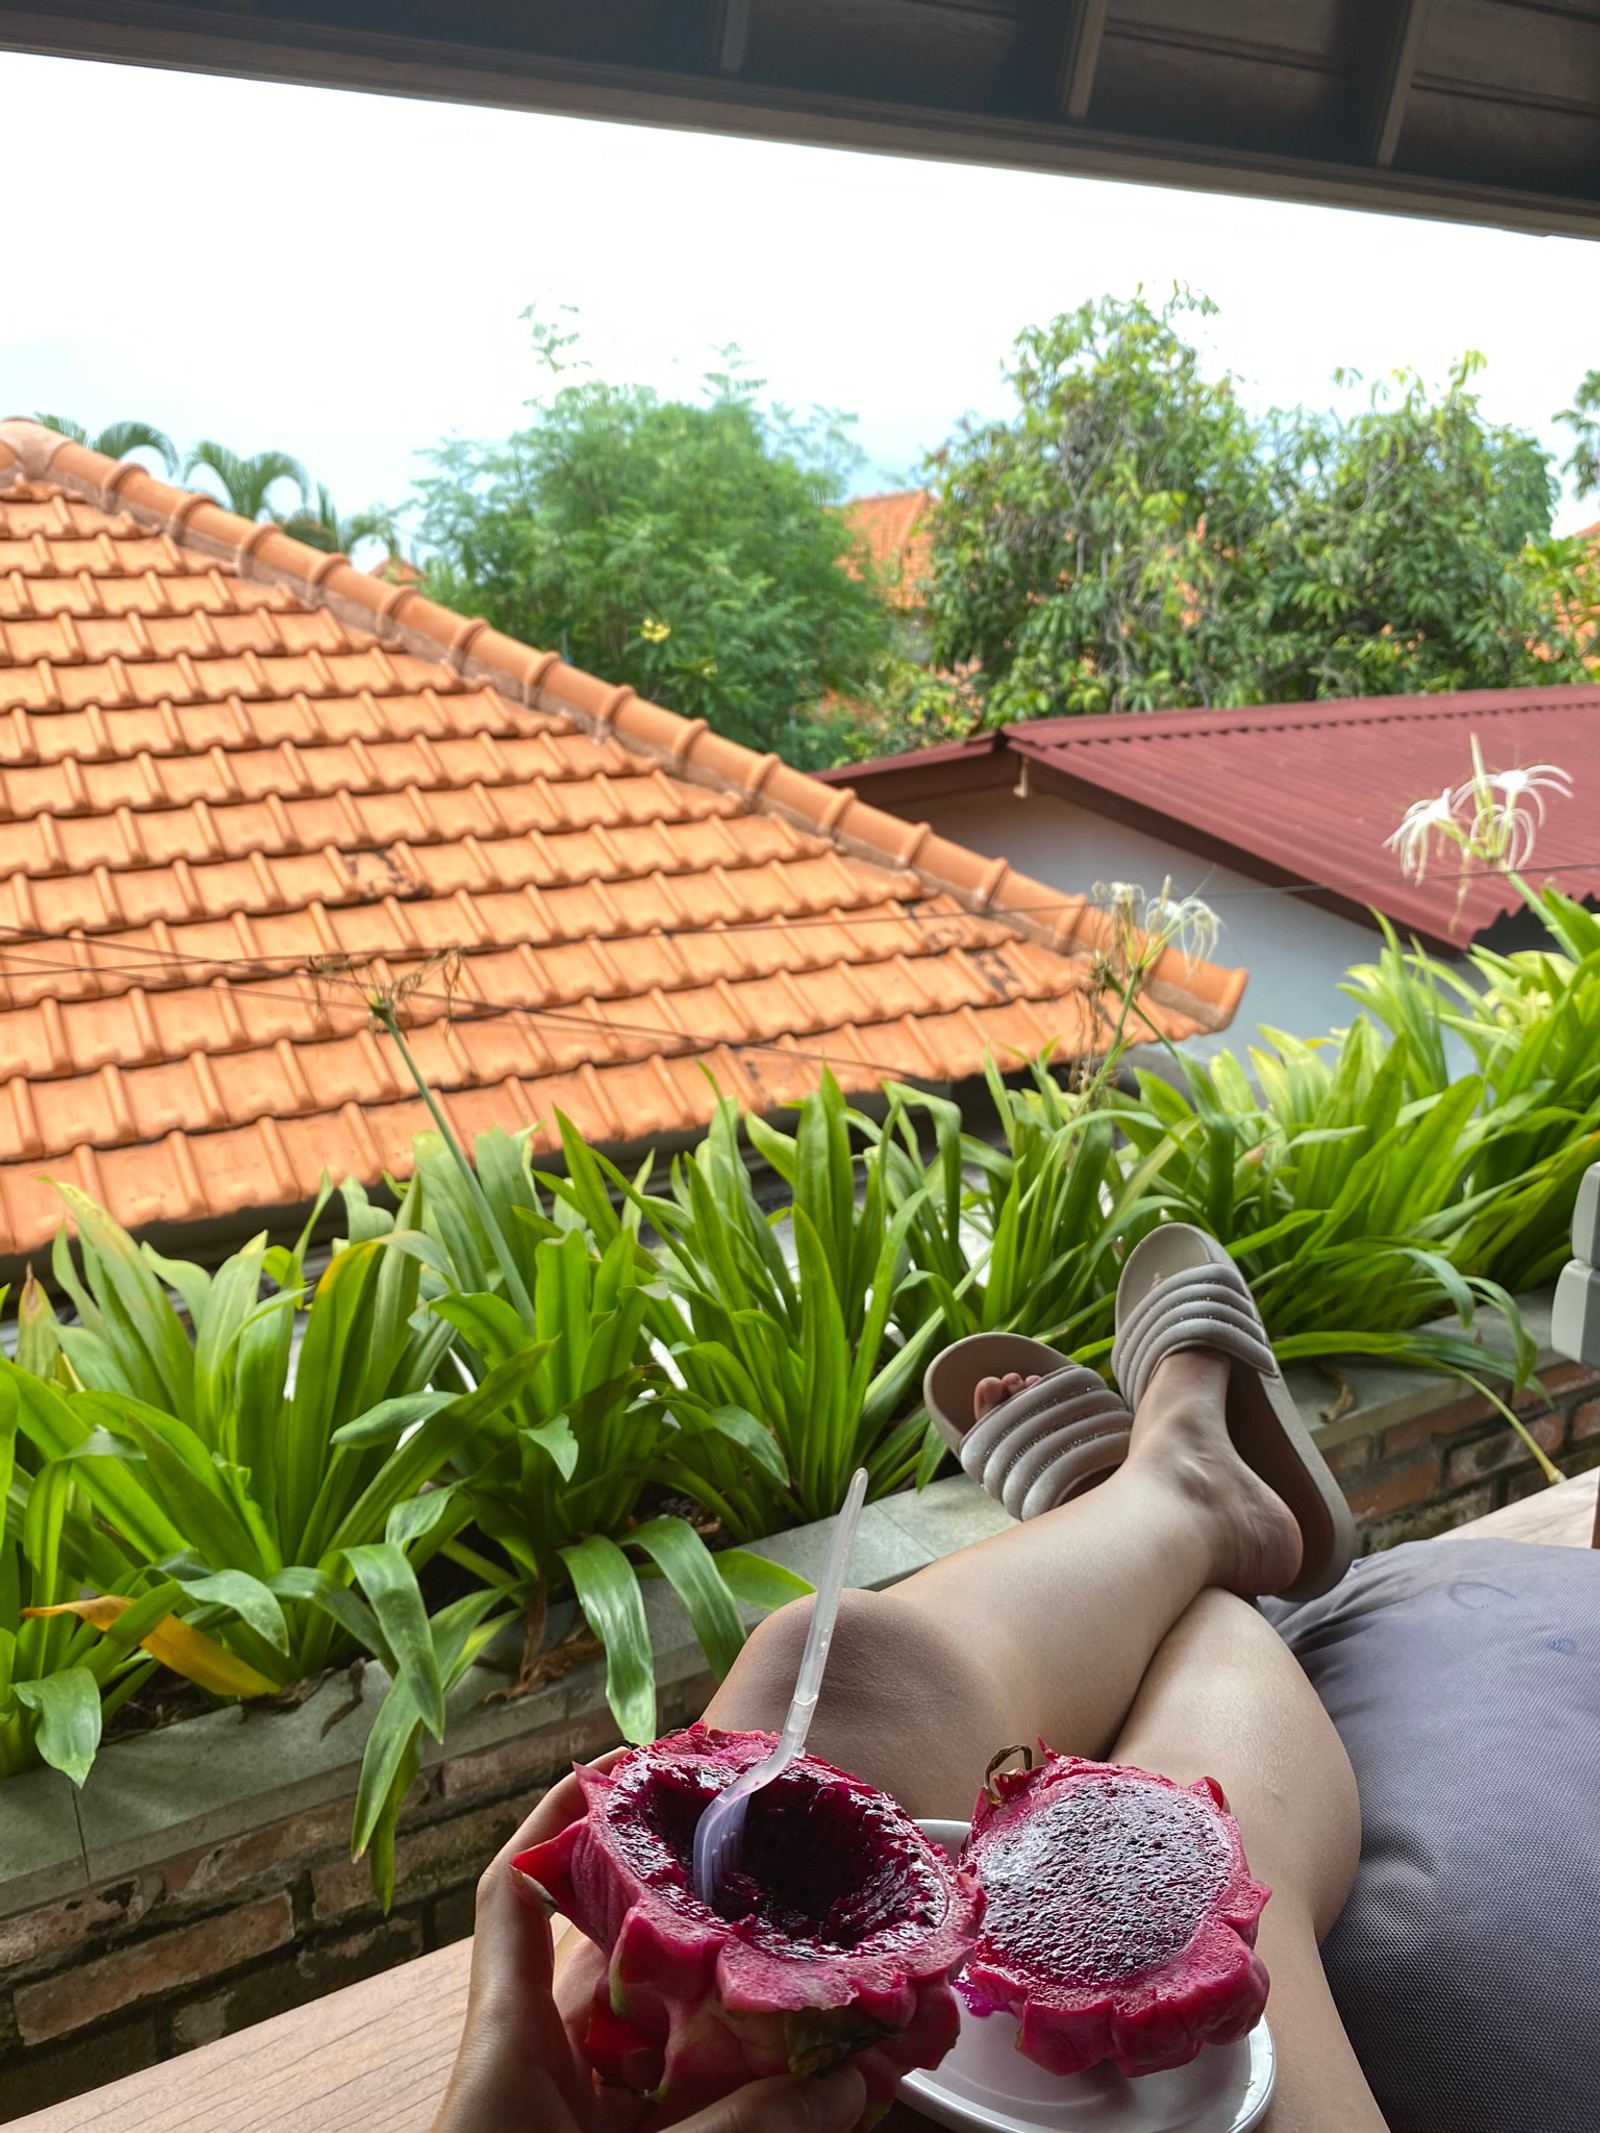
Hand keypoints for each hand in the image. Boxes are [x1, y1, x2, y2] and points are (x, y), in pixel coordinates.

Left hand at [432, 1759, 866, 2132]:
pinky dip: (760, 2099)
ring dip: (753, 2019)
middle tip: (787, 1877)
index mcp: (505, 2050)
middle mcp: (544, 2078)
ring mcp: (586, 2128)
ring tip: (840, 1979)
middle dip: (710, 1924)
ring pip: (674, 2047)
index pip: (517, 1897)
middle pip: (623, 1966)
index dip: (561, 1818)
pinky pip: (698, 2114)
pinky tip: (834, 2088)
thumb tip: (854, 2085)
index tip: (629, 1763)